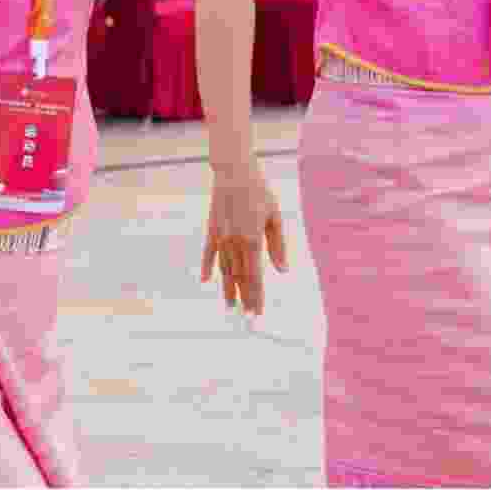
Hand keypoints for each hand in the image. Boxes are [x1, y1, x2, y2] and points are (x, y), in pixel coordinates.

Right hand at [203, 148, 292, 321]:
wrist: (233, 172)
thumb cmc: (260, 192)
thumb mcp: (275, 216)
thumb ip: (278, 245)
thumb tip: (283, 270)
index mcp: (252, 240)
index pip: (255, 276)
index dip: (257, 296)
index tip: (258, 312)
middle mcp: (234, 243)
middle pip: (239, 278)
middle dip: (245, 298)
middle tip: (248, 317)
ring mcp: (220, 239)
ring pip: (224, 270)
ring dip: (228, 289)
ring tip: (230, 306)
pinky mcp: (211, 232)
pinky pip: (209, 255)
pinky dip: (208, 269)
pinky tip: (207, 282)